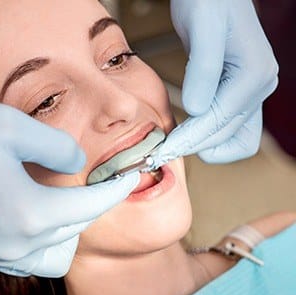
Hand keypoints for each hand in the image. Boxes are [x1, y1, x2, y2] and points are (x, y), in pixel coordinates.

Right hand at [0, 103, 138, 276]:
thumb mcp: (9, 126)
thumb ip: (56, 146)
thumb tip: (78, 165)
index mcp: (29, 213)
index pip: (91, 206)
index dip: (116, 190)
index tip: (132, 177)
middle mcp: (17, 243)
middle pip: (76, 228)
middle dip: (95, 204)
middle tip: (100, 181)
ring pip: (57, 252)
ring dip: (71, 227)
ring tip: (67, 200)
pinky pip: (30, 259)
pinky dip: (45, 240)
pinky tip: (38, 215)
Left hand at [157, 0, 278, 163]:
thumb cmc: (209, 2)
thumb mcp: (202, 28)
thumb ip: (204, 69)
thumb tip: (196, 108)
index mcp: (254, 74)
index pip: (219, 121)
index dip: (190, 138)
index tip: (164, 149)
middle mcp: (259, 86)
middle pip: (227, 134)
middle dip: (195, 145)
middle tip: (164, 152)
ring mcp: (251, 91)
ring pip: (234, 138)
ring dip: (206, 146)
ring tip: (176, 145)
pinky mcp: (239, 92)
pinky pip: (230, 127)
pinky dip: (210, 136)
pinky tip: (188, 132)